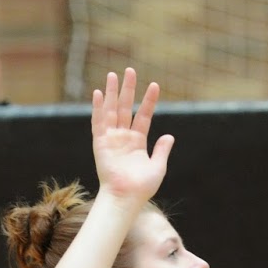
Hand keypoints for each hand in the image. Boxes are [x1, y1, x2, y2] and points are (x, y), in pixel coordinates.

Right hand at [91, 68, 174, 204]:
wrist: (126, 197)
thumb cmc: (142, 187)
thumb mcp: (158, 167)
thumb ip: (162, 150)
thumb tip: (169, 136)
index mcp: (137, 142)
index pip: (143, 116)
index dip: (149, 101)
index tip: (155, 85)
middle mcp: (123, 138)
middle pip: (126, 108)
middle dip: (128, 89)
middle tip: (130, 70)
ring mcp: (111, 139)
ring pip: (112, 110)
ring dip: (113, 93)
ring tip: (113, 74)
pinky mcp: (100, 143)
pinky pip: (98, 122)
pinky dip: (98, 108)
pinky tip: (99, 93)